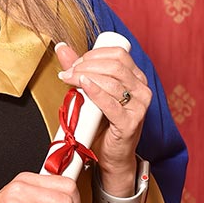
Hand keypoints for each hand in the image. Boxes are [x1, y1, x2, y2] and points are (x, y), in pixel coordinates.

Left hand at [55, 42, 150, 186]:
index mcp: (136, 77)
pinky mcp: (131, 123)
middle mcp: (141, 89)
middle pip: (114, 66)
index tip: (75, 63)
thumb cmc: (103, 121)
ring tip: (69, 80)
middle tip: (69, 72)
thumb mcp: (91, 90)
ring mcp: (139, 107)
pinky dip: (95, 92)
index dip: (94, 54)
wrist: (111, 154)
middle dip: (87, 65)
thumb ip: (79, 68)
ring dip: (85, 76)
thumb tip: (62, 48)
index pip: (118, 54)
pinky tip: (83, 85)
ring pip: (112, 82)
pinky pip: (112, 103)